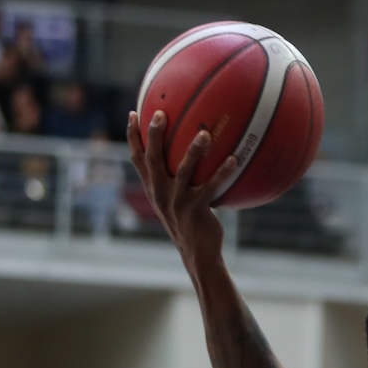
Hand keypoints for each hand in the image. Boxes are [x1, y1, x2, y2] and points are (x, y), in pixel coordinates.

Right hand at [127, 111, 243, 259]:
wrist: (197, 254)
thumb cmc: (191, 224)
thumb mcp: (177, 202)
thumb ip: (177, 180)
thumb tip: (192, 153)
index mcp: (153, 189)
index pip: (137, 159)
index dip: (133, 137)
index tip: (133, 113)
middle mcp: (161, 193)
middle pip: (153, 160)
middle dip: (154, 135)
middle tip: (160, 113)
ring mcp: (177, 202)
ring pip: (183, 171)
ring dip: (194, 151)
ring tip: (205, 134)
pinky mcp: (196, 210)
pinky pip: (211, 187)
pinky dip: (222, 173)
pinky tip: (234, 160)